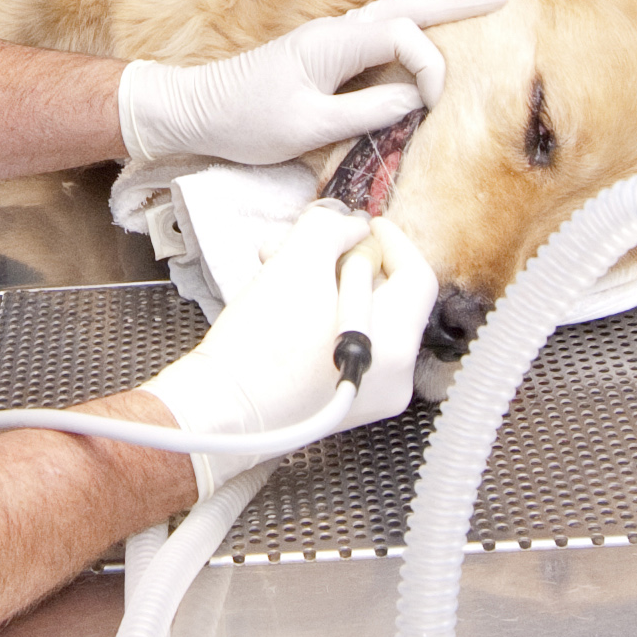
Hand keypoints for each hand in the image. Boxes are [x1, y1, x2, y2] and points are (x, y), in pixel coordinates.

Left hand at [114, 0, 514, 169]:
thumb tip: (416, 99)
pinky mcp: (326, 53)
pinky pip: (382, 30)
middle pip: (410, 6)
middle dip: (460, 2)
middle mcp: (336, 30)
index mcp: (333, 43)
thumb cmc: (246, 121)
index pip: (404, 36)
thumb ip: (367, 112)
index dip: (431, 64)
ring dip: (442, 8)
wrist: (196, 110)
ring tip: (485, 1)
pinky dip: (415, 23)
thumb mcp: (308, 129)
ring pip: (397, 12)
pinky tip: (433, 28)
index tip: (436, 103)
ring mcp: (331, 38)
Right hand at [145, 204, 438, 498]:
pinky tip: (282, 296)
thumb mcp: (297, 264)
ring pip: (360, 317)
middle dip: (341, 258)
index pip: (416, 277)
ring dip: (323, 281)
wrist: (220, 413)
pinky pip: (343, 342)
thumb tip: (347, 225)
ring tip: (279, 263)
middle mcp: (394, 376)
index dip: (390, 240)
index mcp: (396, 345)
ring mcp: (369, 393)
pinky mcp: (339, 400)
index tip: (363, 223)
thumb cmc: (259, 347)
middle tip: (306, 239)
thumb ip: (330, 229)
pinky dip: (319, 314)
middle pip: (386, 296)